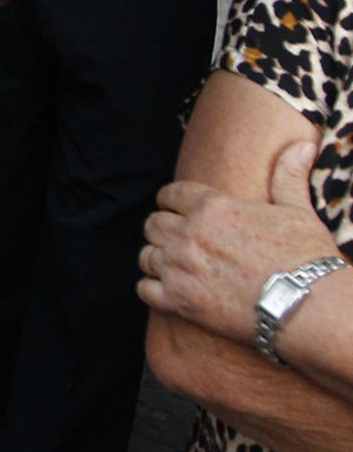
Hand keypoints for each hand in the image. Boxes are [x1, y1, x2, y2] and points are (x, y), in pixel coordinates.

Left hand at [139, 141, 336, 341]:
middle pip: (153, 223)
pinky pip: (145, 290)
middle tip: (175, 238)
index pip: (171, 194)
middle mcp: (189, 233)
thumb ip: (288, 177)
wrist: (305, 304)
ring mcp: (180, 267)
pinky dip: (152, 289)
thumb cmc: (303, 256)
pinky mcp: (179, 300)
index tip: (173, 207)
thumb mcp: (298, 210)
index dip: (170, 200)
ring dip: (157, 259)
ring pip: (146, 256)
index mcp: (212, 206)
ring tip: (170, 265)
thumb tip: (302, 146)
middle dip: (162, 229)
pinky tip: (165, 290)